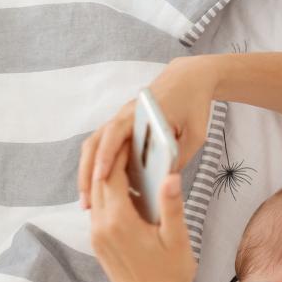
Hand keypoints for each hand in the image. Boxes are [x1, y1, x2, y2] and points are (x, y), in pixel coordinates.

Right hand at [78, 56, 217, 208]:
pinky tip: (99, 188)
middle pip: (96, 142)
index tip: (101, 178)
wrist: (189, 78)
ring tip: (87, 201)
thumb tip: (162, 184)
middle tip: (86, 203)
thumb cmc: (194, 106)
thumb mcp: (195, 134)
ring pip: (95, 145)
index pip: (116, 133)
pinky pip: (103, 145)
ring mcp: (120, 118)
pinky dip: (97, 164)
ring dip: (87, 171)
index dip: (107, 156)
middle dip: (88, 172)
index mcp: (142, 112)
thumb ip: (179, 156)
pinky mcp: (122, 125)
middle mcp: (125, 114)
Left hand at [89, 142, 196, 281]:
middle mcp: (101, 228)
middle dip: (111, 162)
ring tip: (128, 164)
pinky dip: (108, 197)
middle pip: (99, 184)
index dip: (119, 154)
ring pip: (96, 198)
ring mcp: (97, 238)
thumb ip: (171, 205)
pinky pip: (99, 213)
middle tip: (129, 144)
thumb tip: (170, 176)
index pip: (110, 176)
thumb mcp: (176, 237)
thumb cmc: (171, 274)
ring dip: (108, 179)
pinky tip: (126, 193)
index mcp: (119, 222)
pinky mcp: (100, 246)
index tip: (130, 138)